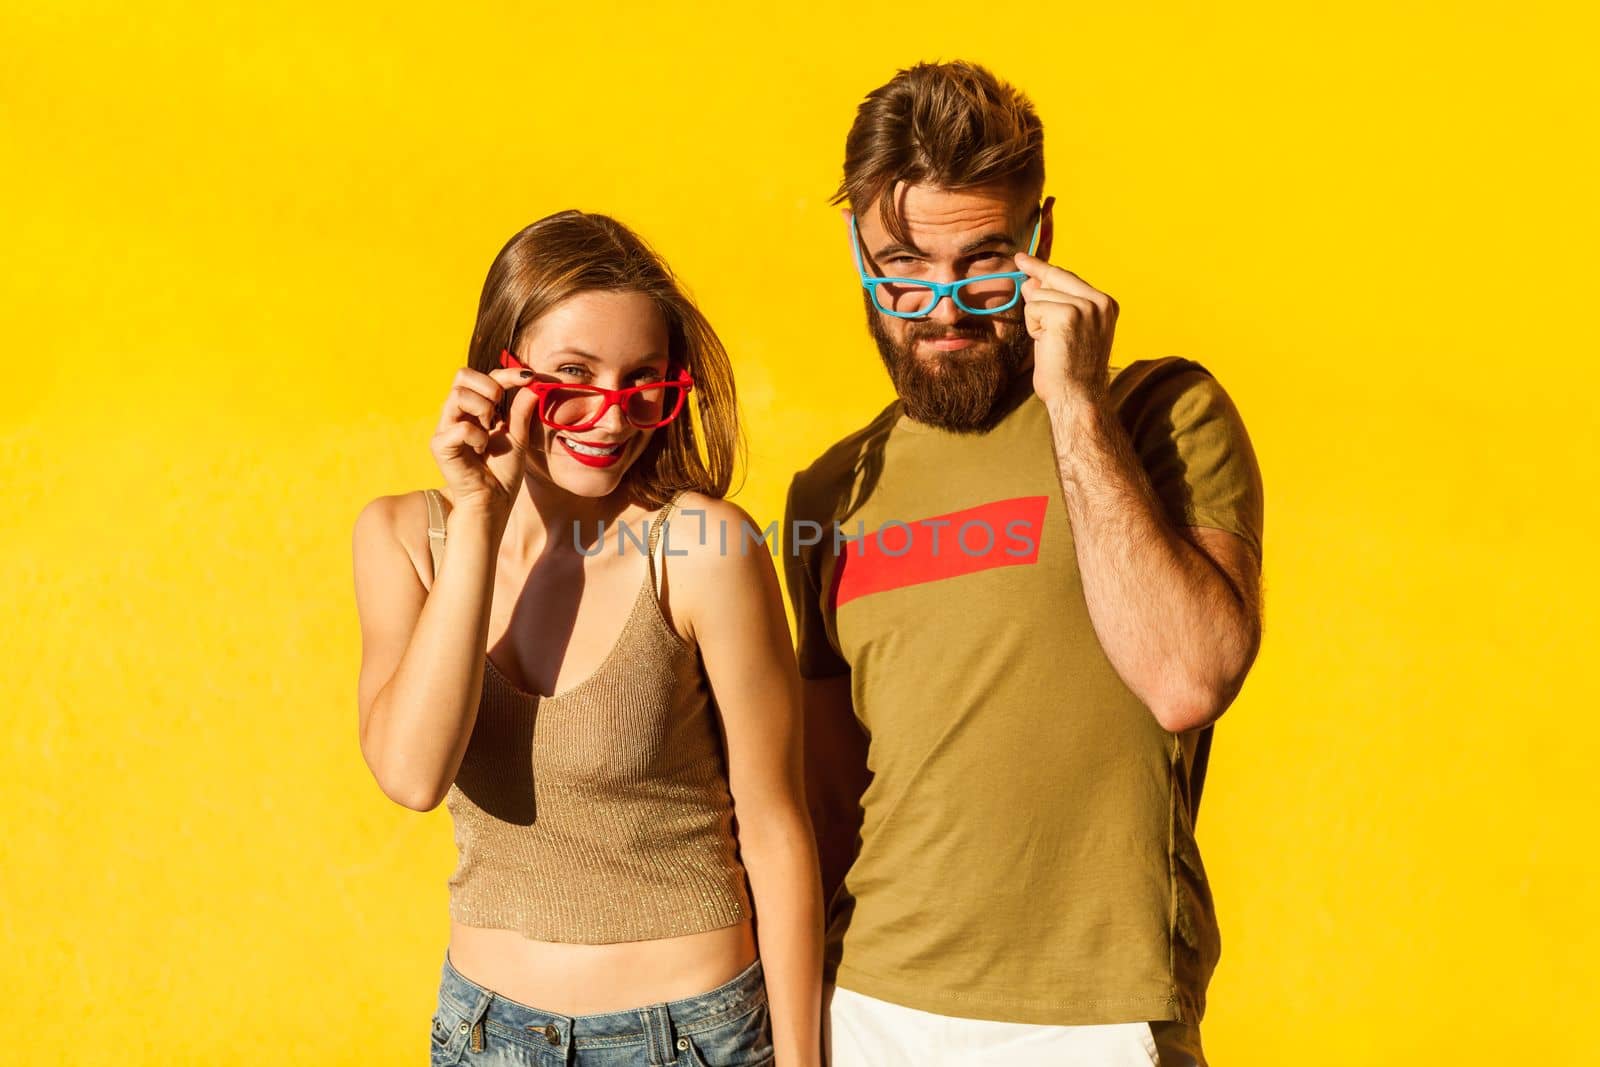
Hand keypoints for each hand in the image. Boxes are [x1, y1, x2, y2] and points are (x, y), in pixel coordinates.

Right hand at [429, 365, 539, 517]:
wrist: (493, 502)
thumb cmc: (502, 472)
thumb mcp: (518, 436)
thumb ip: (522, 410)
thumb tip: (533, 383)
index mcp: (474, 409)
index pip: (484, 376)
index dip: (506, 373)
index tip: (529, 377)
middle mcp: (456, 414)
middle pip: (462, 375)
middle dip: (489, 387)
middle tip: (500, 410)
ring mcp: (445, 428)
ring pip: (457, 395)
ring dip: (482, 409)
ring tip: (490, 430)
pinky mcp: (440, 445)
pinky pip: (460, 428)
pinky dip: (477, 437)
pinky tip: (480, 450)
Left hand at [1015, 252, 1118, 406]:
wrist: (1078, 398)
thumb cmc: (1070, 372)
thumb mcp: (1065, 331)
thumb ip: (1053, 304)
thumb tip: (1031, 282)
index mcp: (1105, 304)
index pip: (1067, 277)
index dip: (1042, 269)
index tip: (1022, 258)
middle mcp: (1099, 301)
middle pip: (1052, 280)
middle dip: (1035, 294)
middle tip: (1030, 298)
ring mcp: (1085, 306)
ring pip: (1039, 296)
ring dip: (1037, 321)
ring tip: (1052, 344)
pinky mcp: (1067, 314)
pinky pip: (1033, 308)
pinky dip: (1033, 328)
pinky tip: (1047, 344)